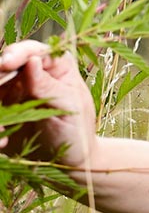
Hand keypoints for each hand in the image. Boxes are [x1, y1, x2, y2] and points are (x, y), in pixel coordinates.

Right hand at [0, 41, 97, 166]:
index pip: (32, 50)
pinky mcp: (2, 111)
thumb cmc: (77, 131)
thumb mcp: (67, 107)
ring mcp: (13, 92)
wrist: (67, 161)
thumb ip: (48, 85)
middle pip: (4, 65)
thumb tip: (32, 60)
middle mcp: (30, 75)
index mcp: (56, 67)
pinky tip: (2, 142)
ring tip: (2, 130)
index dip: (17, 53)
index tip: (5, 63)